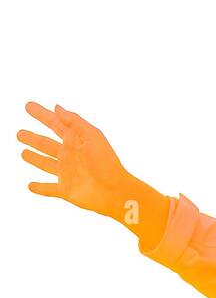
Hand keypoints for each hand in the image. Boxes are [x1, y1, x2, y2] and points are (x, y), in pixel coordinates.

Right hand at [18, 102, 133, 219]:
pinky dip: (39, 188)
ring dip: (34, 159)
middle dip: (33, 138)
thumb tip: (57, 107)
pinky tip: (30, 186)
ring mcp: (66, 173)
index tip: (28, 106)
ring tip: (23, 153)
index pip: (54, 124)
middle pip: (45, 144)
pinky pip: (49, 189)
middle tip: (19, 134)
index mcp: (75, 140)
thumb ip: (74, 121)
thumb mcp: (92, 135)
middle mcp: (69, 156)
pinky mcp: (65, 190)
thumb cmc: (106, 162)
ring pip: (45, 164)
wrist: (114, 191)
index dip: (41, 114)